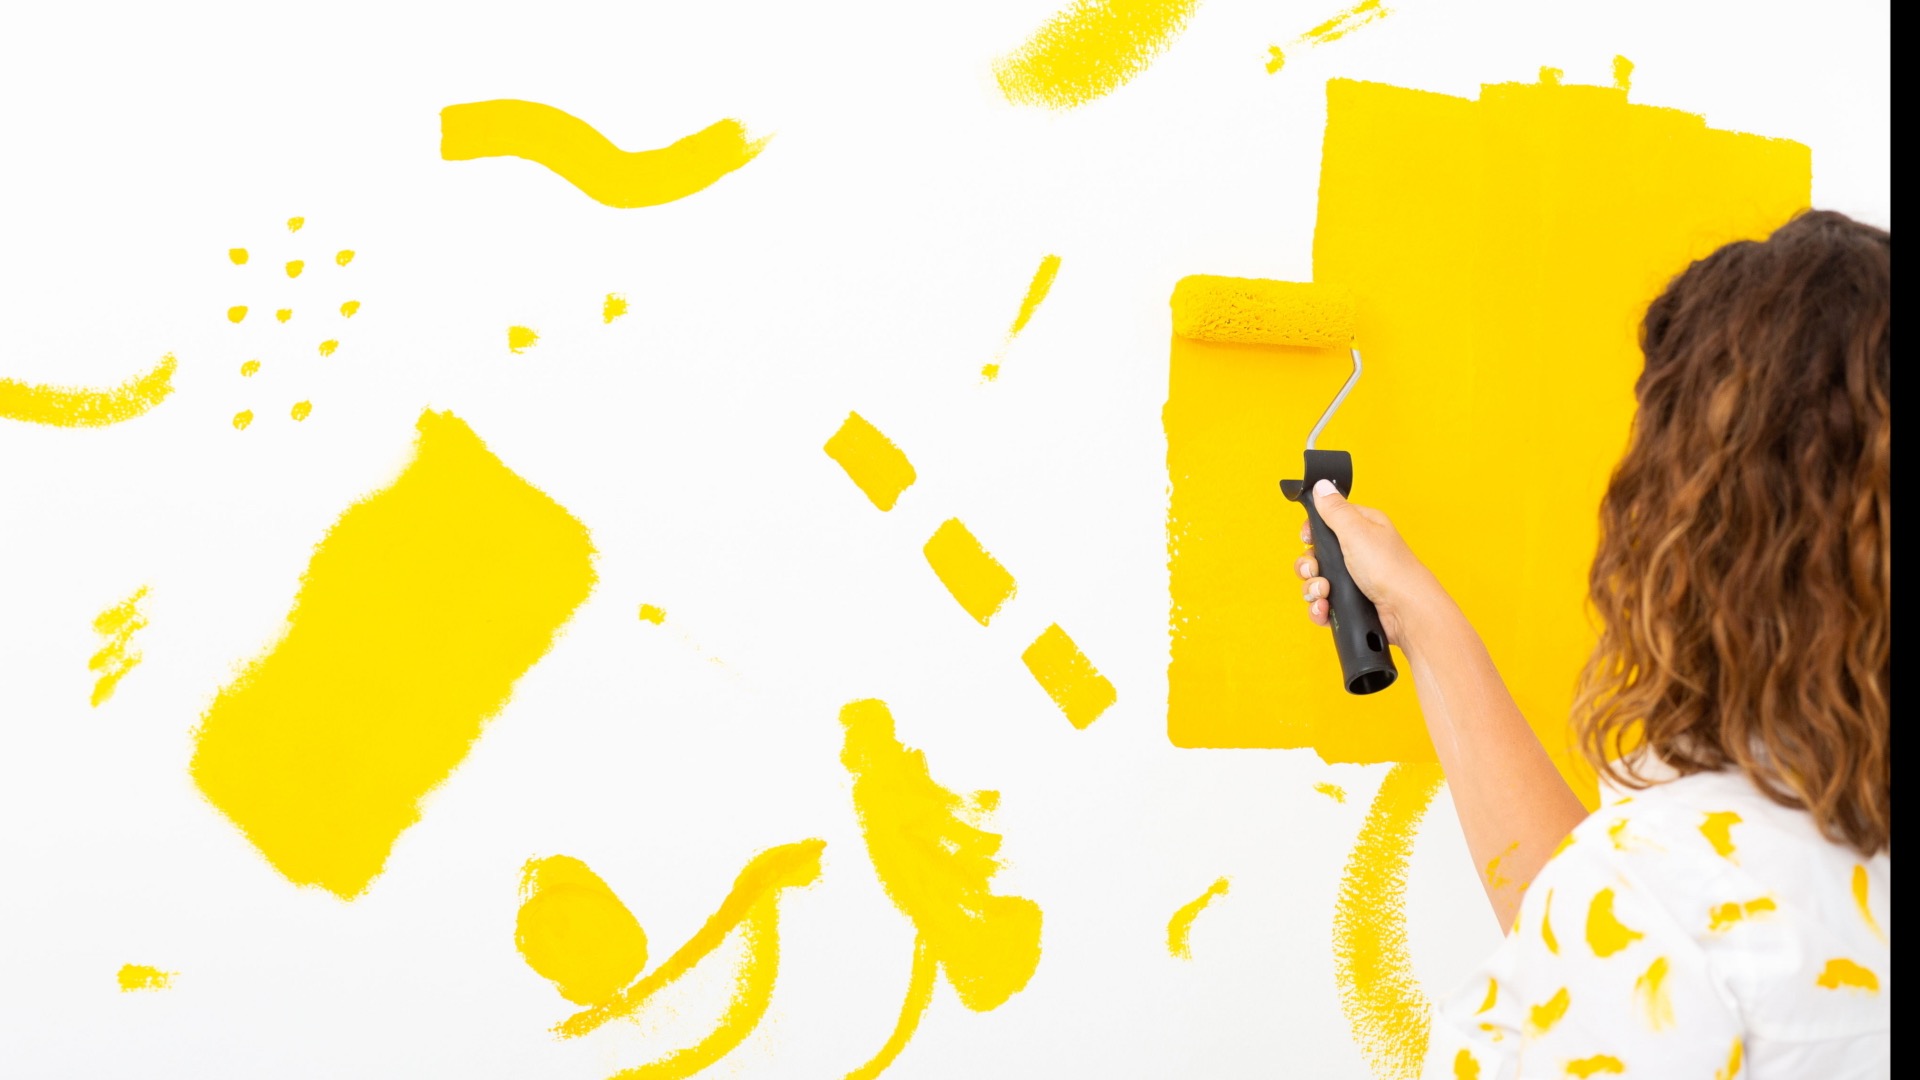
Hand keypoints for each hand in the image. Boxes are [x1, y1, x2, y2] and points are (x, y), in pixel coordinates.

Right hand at [1294, 479, 1439, 647]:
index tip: (1308, 539)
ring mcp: (1353, 579)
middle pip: (1316, 555)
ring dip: (1313, 589)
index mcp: (1361, 529)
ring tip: (1324, 594)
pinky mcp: (1351, 602)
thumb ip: (1334, 509)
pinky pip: (1323, 603)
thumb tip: (1322, 485)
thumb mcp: (1357, 530)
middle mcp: (1357, 552)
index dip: (1312, 532)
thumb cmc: (1389, 568)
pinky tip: (1325, 608)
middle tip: (1317, 570)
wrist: (1404, 611)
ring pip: (1316, 581)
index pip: (1326, 522)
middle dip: (1309, 566)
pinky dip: (1320, 608)